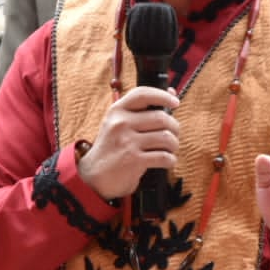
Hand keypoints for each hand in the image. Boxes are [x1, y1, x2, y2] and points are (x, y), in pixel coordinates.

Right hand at [76, 86, 180, 200]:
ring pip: (166, 137)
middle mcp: (121, 123)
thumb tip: (171, 92)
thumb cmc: (112, 148)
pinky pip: (164, 157)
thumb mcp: (119, 124)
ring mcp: (127, 142)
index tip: (175, 102)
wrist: (94, 176)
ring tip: (170, 149)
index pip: (142, 94)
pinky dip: (170, 160)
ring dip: (174, 145)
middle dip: (174, 128)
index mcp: (117, 111)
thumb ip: (142, 109)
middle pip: (161, 118)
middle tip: (174, 135)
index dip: (163, 96)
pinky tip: (166, 161)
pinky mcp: (134, 160)